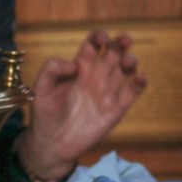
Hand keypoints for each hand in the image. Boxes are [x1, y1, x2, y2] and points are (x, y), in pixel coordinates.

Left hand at [15, 31, 145, 181]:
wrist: (52, 144)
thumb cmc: (45, 114)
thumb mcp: (42, 88)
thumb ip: (52, 69)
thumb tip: (76, 63)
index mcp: (80, 67)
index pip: (94, 44)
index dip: (100, 37)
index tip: (101, 39)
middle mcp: (96, 76)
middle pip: (114, 52)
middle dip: (122, 42)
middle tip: (126, 39)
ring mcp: (107, 92)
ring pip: (126, 69)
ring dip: (131, 60)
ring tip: (127, 62)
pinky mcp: (116, 109)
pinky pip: (133, 92)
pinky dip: (140, 82)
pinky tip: (138, 77)